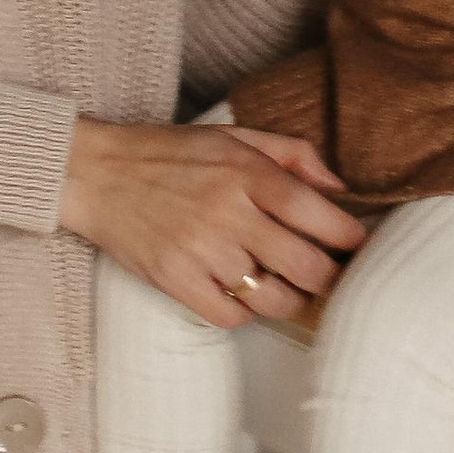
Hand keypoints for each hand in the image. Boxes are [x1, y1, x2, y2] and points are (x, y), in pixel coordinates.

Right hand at [59, 116, 367, 330]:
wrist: (97, 173)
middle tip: (328, 276)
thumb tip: (338, 187)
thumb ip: (292, 154)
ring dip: (290, 300)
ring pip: (273, 299)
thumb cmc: (170, 153)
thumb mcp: (234, 135)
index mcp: (248, 174)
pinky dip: (244, 313)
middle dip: (328, 278)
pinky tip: (240, 295)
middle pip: (306, 266)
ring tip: (286, 288)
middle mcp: (229, 213)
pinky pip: (230, 317)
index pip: (318, 215)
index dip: (348, 237)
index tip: (356, 245)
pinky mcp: (175, 280)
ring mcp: (202, 251)